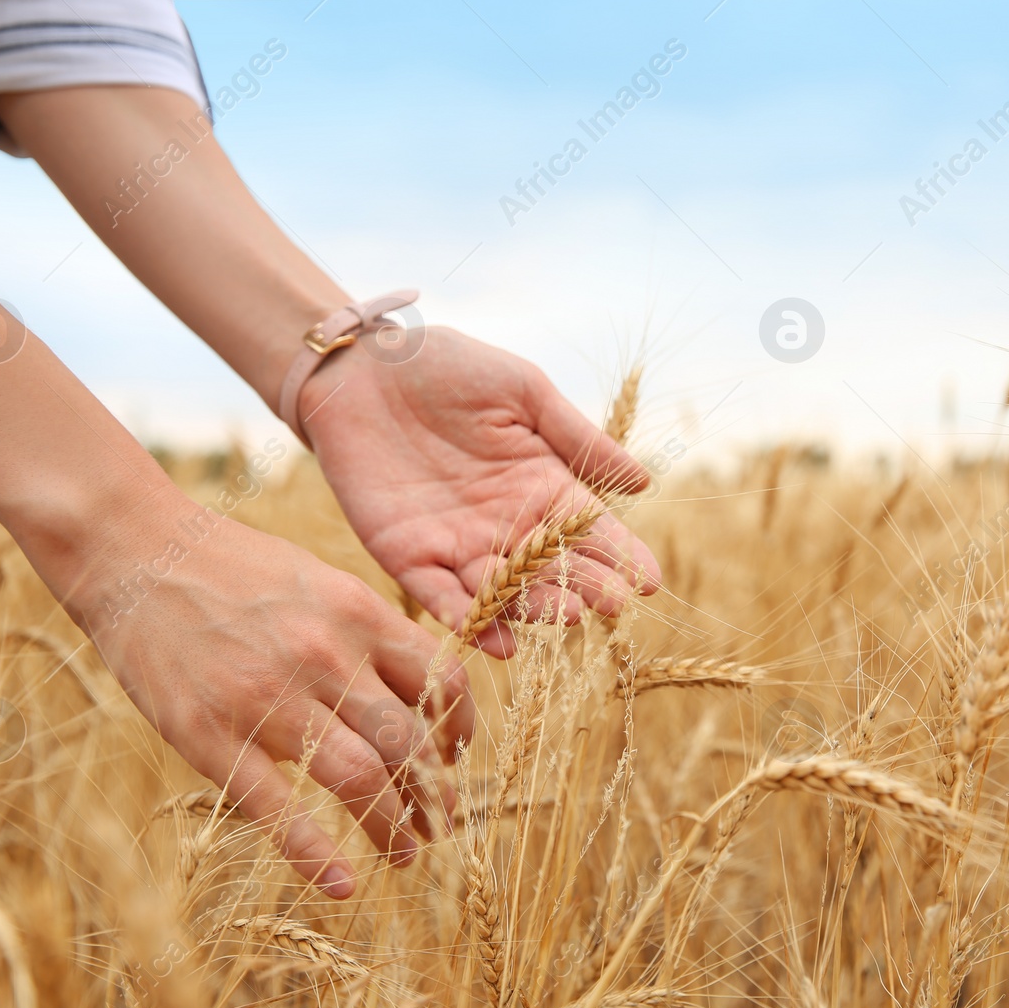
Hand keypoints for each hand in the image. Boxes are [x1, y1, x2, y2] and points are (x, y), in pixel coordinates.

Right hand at [29, 490, 472, 896]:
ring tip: (406, 851)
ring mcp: (268, 697)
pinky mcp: (211, 736)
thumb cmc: (233, 566)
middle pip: (408, 741)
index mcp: (358, 612)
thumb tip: (419, 690)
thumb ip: (368, 633)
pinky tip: (342, 883)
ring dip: (393, 825)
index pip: (442, 681)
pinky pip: (277, 809)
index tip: (456, 757)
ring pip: (360, 778)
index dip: (460, 729)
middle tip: (440, 822)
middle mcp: (325, 655)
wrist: (136, 552)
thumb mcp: (319, 580)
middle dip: (435, 793)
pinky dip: (317, 855)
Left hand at [298, 326, 661, 656]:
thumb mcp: (522, 390)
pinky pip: (441, 596)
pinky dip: (469, 621)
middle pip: (552, 568)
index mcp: (539, 483)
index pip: (589, 529)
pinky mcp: (407, 555)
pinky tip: (499, 641)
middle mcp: (504, 524)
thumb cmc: (446, 366)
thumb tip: (643, 482)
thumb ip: (576, 436)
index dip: (620, 555)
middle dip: (584, 587)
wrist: (361, 366)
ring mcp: (457, 544)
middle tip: (610, 604)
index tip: (646, 582)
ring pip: (504, 590)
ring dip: (534, 609)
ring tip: (565, 616)